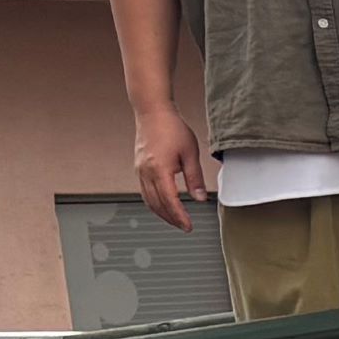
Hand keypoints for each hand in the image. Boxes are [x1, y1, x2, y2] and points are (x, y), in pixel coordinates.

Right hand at [132, 100, 210, 232]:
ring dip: (161, 213)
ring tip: (175, 220)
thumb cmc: (172, 128)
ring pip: (148, 199)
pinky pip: (144, 191)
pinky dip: (154, 202)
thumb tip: (199, 198)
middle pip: (157, 204)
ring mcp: (140, 170)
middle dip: (171, 218)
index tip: (188, 226)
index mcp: (159, 169)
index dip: (179, 216)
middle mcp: (146, 172)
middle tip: (184, 226)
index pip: (170, 201)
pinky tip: (163, 205)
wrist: (152, 112)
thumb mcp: (190, 153)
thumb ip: (195, 178)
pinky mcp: (139, 167)